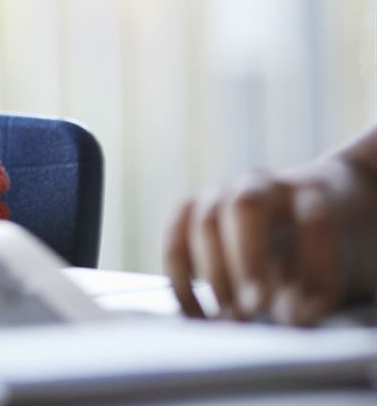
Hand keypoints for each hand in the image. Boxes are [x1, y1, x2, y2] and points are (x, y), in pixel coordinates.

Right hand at [165, 155, 376, 324]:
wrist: (294, 222)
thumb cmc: (316, 254)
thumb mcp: (330, 270)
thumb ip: (316, 291)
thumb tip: (288, 314)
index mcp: (312, 193)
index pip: (315, 218)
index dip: (311, 263)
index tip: (302, 309)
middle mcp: (262, 185)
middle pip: (247, 208)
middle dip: (247, 260)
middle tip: (252, 309)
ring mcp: (220, 192)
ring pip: (205, 222)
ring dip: (214, 275)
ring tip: (229, 319)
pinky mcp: (189, 210)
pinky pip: (175, 238)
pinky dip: (179, 277)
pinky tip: (195, 312)